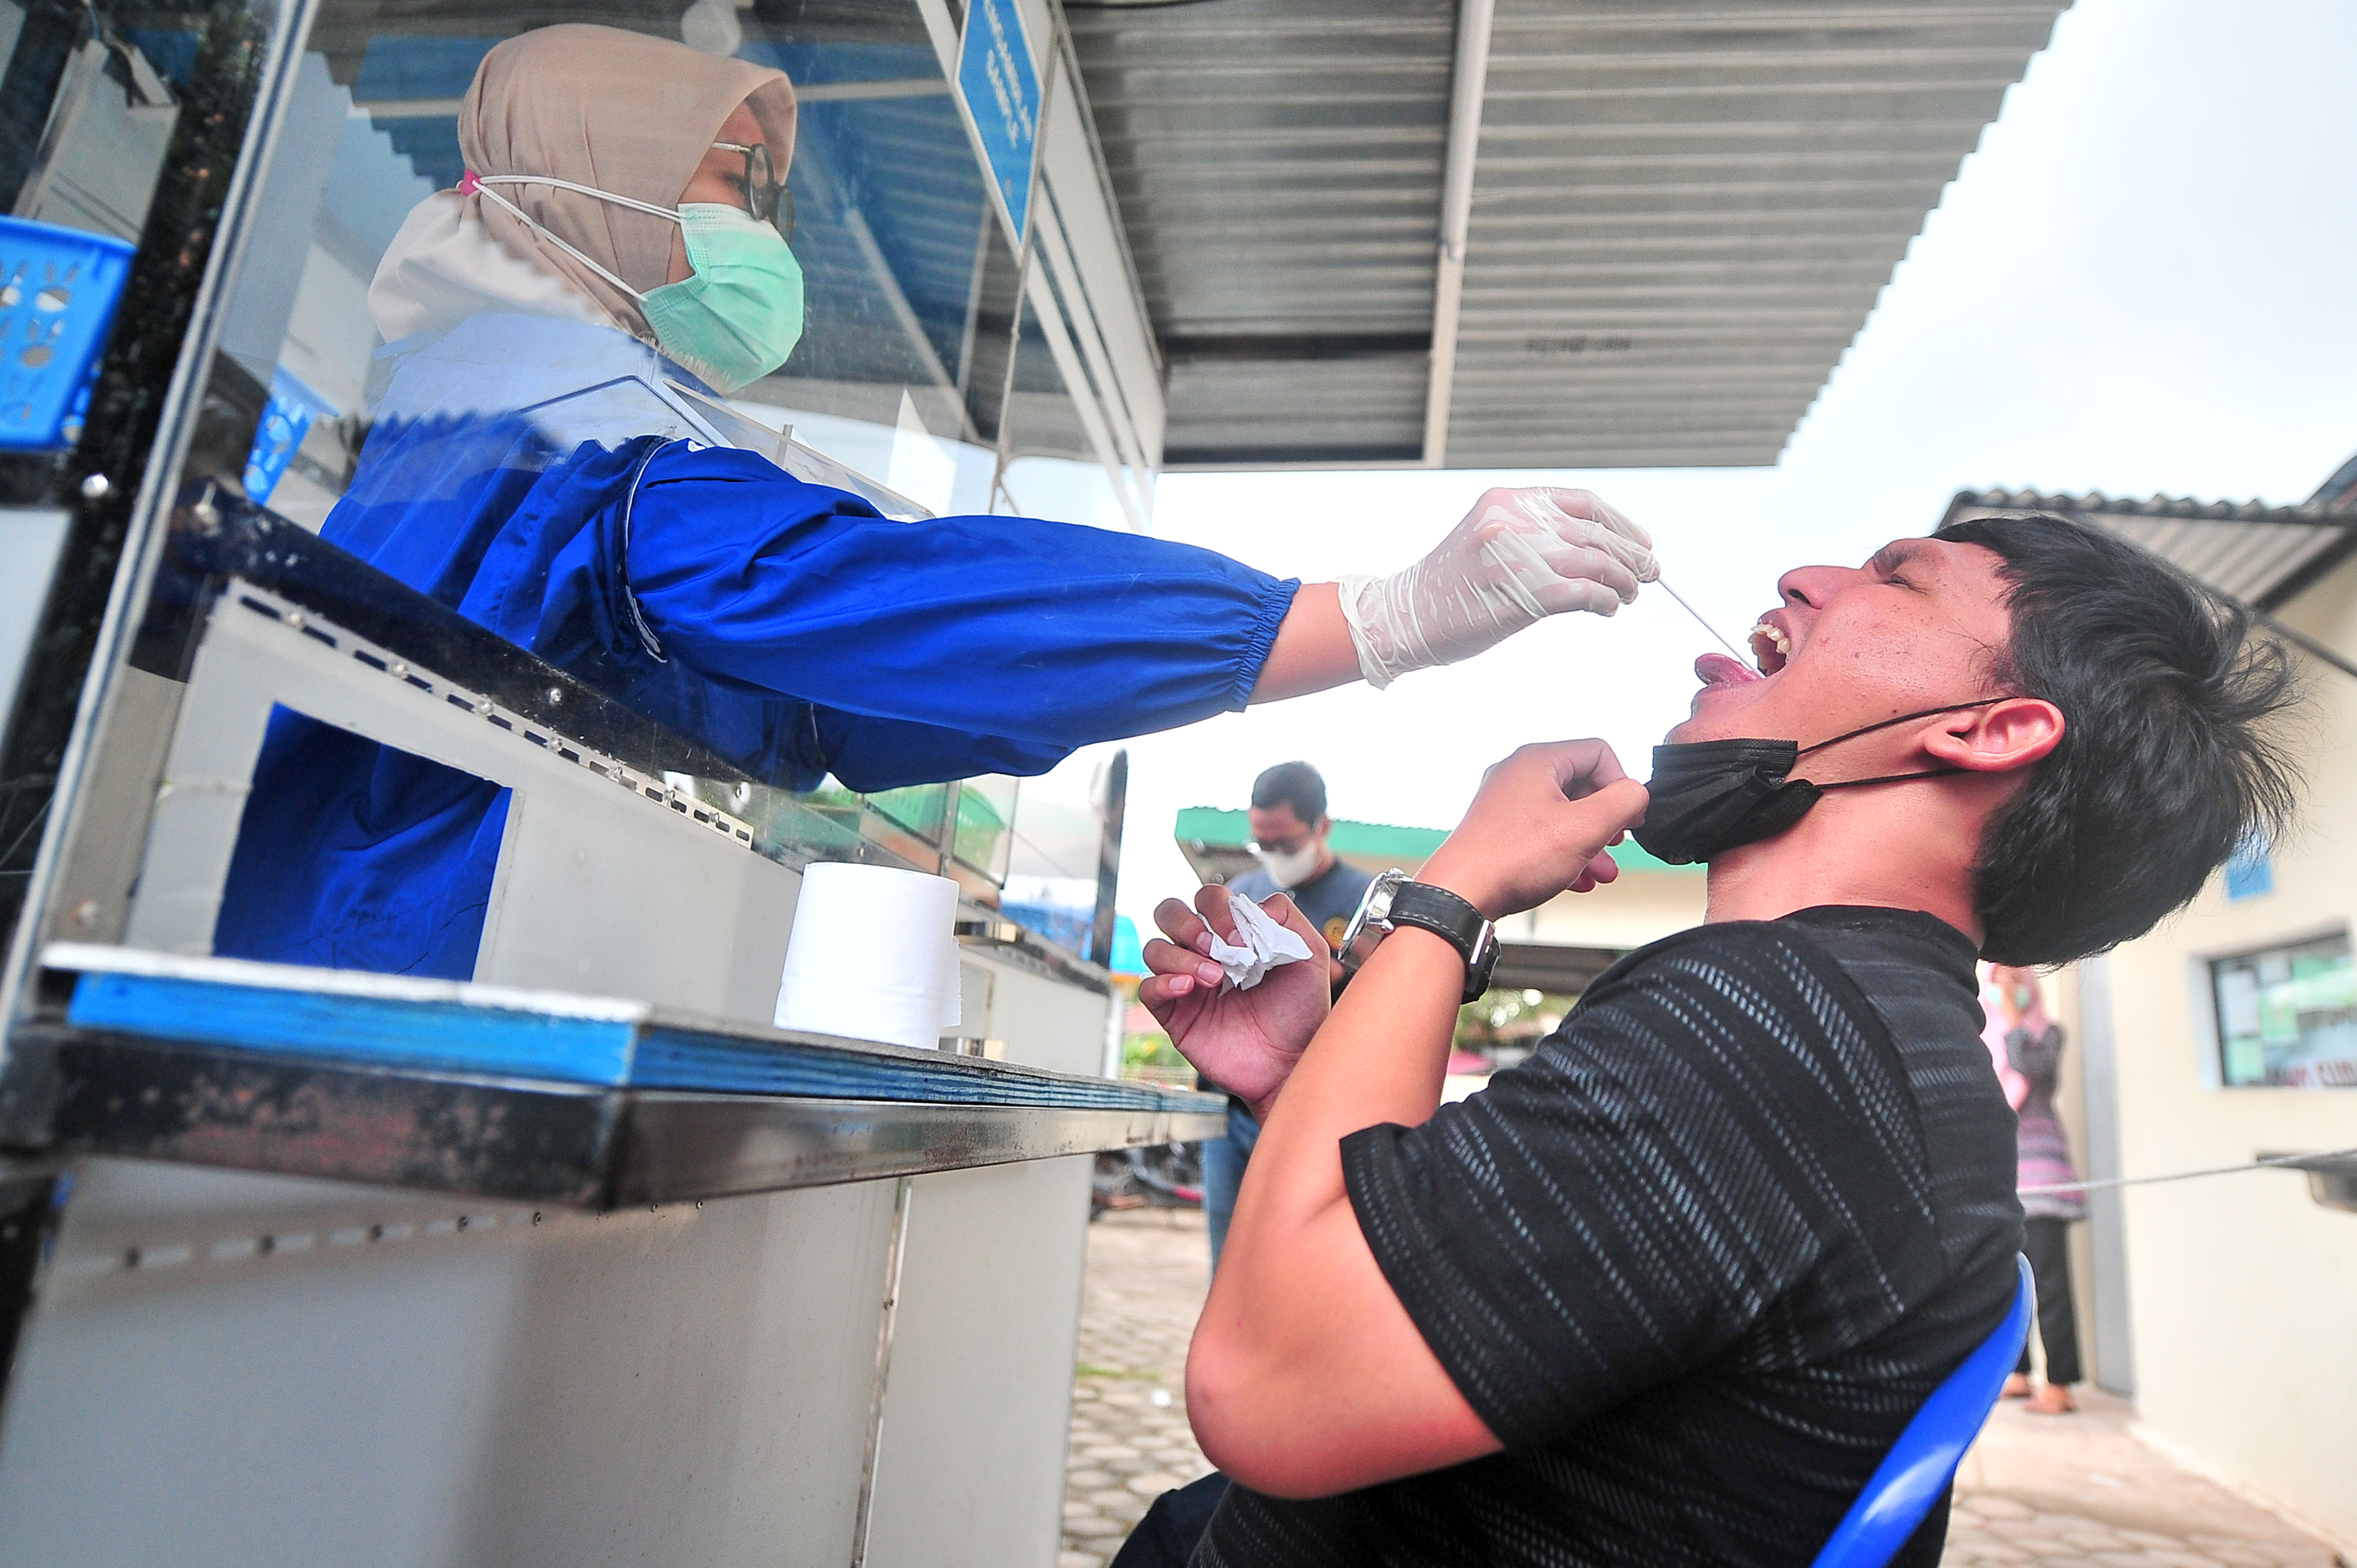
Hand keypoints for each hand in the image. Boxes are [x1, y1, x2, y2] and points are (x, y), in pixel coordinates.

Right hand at [1138, 887, 1331, 1116]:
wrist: (1293, 1061)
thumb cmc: (1301, 1012)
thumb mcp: (1309, 955)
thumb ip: (1288, 918)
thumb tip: (1254, 904)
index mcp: (1232, 934)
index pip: (1207, 899)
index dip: (1218, 909)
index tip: (1243, 938)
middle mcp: (1204, 953)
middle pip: (1169, 913)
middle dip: (1188, 923)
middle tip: (1217, 948)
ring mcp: (1186, 983)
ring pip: (1154, 948)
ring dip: (1181, 955)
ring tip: (1215, 978)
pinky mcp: (1174, 1014)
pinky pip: (1146, 989)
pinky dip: (1161, 982)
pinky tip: (1187, 988)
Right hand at [1336, 487, 1657, 687]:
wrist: (1402, 618)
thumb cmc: (1447, 589)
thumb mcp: (1487, 541)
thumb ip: (1532, 534)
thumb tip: (1594, 549)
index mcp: (1507, 500)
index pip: (1583, 501)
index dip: (1620, 523)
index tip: (1642, 541)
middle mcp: (1513, 520)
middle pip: (1596, 532)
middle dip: (1632, 555)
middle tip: (1652, 574)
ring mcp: (1517, 555)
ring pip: (1597, 561)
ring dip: (1624, 581)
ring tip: (1630, 595)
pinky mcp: (1523, 594)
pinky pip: (1585, 593)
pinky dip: (1606, 602)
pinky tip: (1608, 611)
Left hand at [1417, 740, 1650, 919]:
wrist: (1460, 894)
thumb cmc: (1512, 859)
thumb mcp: (1585, 828)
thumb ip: (1623, 802)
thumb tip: (1636, 794)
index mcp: (1537, 760)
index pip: (1599, 753)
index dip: (1621, 785)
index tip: (1628, 818)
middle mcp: (1517, 774)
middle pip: (1580, 785)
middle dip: (1605, 821)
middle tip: (1616, 845)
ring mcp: (1504, 802)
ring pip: (1562, 814)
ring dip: (1588, 843)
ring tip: (1601, 872)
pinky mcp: (1497, 829)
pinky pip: (1541, 834)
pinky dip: (1563, 854)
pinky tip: (1576, 880)